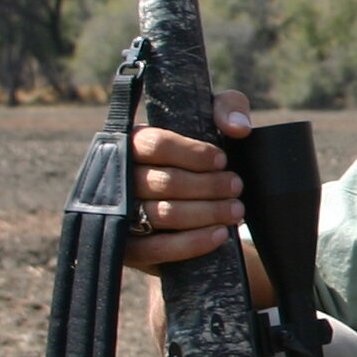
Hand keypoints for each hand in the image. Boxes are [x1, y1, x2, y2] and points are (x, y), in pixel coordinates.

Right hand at [122, 89, 256, 272]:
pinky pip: (158, 249)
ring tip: (236, 210)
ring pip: (164, 214)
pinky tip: (220, 234)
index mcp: (132, 143)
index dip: (192, 153)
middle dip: (209, 186)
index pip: (154, 144)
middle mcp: (118, 177)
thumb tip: (238, 128)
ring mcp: (120, 215)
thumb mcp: (214, 121)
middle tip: (236, 187)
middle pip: (165, 181)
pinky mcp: (128, 248)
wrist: (193, 207)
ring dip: (207, 212)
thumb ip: (228, 108)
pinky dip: (193, 243)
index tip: (221, 159)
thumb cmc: (200, 156)